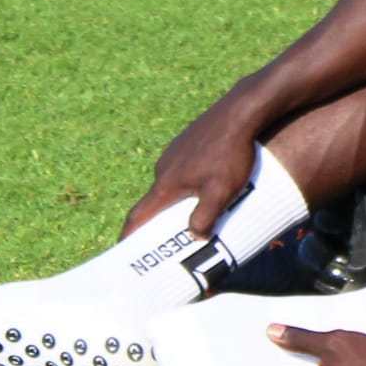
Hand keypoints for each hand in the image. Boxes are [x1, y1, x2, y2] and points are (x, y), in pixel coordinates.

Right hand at [121, 89, 262, 239]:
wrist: (240, 112)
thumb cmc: (230, 153)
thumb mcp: (220, 191)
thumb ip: (205, 217)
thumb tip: (194, 237)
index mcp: (165, 184)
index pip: (138, 216)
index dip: (129, 237)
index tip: (125, 253)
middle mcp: (163, 168)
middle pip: (156, 202)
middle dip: (161, 222)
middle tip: (172, 240)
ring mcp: (174, 153)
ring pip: (172, 184)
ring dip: (179, 201)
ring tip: (197, 214)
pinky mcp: (187, 142)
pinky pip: (183, 169)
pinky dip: (190, 183)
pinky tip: (209, 186)